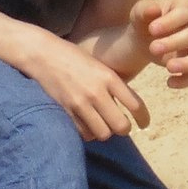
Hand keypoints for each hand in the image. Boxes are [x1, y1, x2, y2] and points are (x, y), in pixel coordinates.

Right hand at [27, 36, 152, 138]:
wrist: (43, 55)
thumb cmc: (74, 58)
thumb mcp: (99, 66)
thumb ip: (113, 84)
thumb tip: (129, 106)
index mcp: (108, 77)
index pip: (135, 104)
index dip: (143, 118)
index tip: (144, 123)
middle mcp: (96, 92)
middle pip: (121, 126)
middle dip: (124, 128)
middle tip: (122, 125)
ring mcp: (80, 104)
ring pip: (103, 134)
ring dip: (105, 131)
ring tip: (103, 124)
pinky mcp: (66, 112)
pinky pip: (84, 133)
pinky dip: (89, 132)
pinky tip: (87, 123)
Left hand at [133, 0, 187, 88]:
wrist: (142, 38)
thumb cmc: (143, 19)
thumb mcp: (139, 12)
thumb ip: (146, 9)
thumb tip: (155, 9)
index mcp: (185, 5)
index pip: (186, 12)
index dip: (171, 22)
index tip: (152, 29)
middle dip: (173, 43)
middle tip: (152, 48)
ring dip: (187, 63)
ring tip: (168, 67)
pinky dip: (185, 81)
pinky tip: (169, 83)